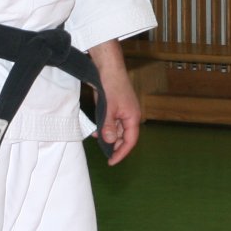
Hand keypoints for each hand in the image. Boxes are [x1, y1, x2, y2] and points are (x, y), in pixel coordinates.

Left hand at [88, 41, 143, 164]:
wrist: (108, 67)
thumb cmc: (112, 85)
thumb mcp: (108, 109)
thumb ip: (109, 126)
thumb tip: (110, 141)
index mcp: (133, 118)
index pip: (130, 141)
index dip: (121, 153)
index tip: (111, 162)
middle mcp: (130, 116)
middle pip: (125, 137)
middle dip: (115, 146)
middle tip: (104, 154)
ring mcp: (124, 111)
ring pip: (118, 130)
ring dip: (109, 137)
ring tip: (97, 141)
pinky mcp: (116, 107)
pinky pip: (113, 122)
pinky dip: (106, 128)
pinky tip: (97, 130)